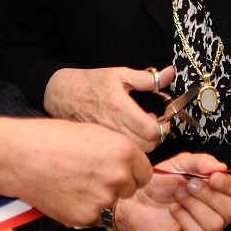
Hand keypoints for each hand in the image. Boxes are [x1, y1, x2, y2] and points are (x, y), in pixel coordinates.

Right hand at [0, 116, 151, 227]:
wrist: (19, 156)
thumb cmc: (49, 139)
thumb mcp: (92, 133)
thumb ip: (115, 151)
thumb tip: (127, 164)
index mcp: (123, 151)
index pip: (144, 173)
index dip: (129, 172)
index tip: (114, 170)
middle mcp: (117, 176)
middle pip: (130, 190)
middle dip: (114, 185)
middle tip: (88, 175)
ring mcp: (102, 199)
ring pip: (110, 204)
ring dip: (96, 198)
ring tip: (71, 182)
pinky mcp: (85, 217)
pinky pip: (91, 217)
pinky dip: (80, 209)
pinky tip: (63, 193)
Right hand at [43, 65, 178, 151]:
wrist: (59, 94)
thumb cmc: (88, 83)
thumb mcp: (119, 74)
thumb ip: (148, 78)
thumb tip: (170, 74)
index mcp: (120, 108)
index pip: (153, 131)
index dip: (163, 127)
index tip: (163, 119)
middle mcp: (112, 127)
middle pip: (147, 147)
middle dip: (155, 138)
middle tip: (152, 125)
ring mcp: (104, 140)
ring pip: (134, 154)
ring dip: (142, 145)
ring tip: (138, 130)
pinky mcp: (97, 148)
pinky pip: (119, 156)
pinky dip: (127, 149)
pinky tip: (124, 136)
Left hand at [110, 153, 230, 230]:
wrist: (133, 199)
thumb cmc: (157, 183)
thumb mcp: (179, 164)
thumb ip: (200, 161)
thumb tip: (221, 167)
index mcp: (215, 193)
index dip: (226, 184)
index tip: (212, 177)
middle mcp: (213, 213)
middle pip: (230, 209)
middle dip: (209, 195)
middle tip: (188, 186)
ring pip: (216, 224)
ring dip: (194, 206)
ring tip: (177, 197)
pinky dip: (185, 219)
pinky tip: (173, 211)